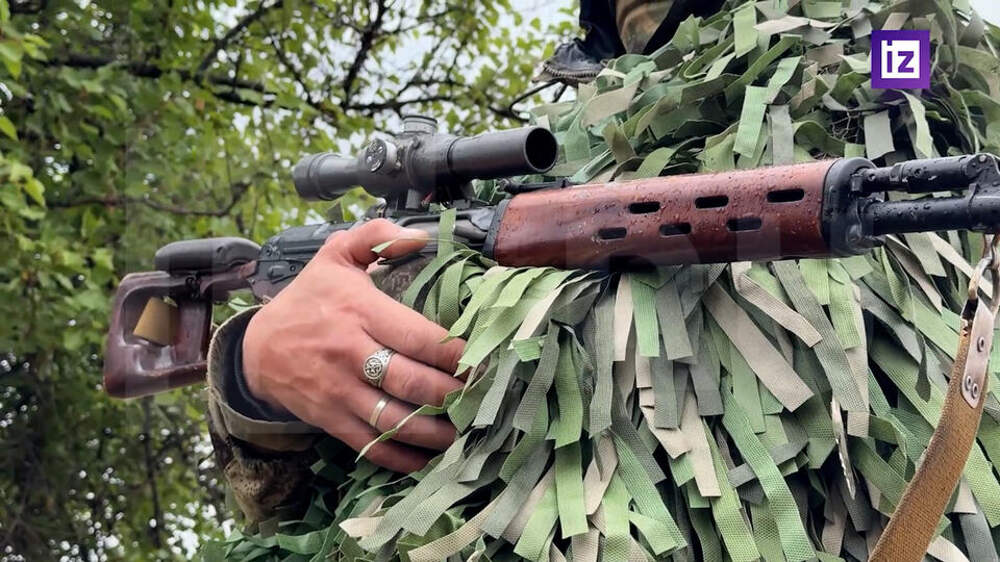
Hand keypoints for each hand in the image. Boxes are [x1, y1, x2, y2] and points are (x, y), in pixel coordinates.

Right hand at [242, 219, 465, 472]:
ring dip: (434, 431)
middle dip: (452, 394)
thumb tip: (420, 236)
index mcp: (359, 311)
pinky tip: (430, 458)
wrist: (256, 347)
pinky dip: (403, 457)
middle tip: (482, 397)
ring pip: (394, 419)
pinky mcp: (330, 419)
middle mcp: (350, 353)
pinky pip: (371, 444)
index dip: (454, 352)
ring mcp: (338, 390)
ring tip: (466, 431)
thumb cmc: (308, 298)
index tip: (482, 358)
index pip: (416, 336)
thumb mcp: (335, 255)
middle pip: (410, 381)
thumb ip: (376, 237)